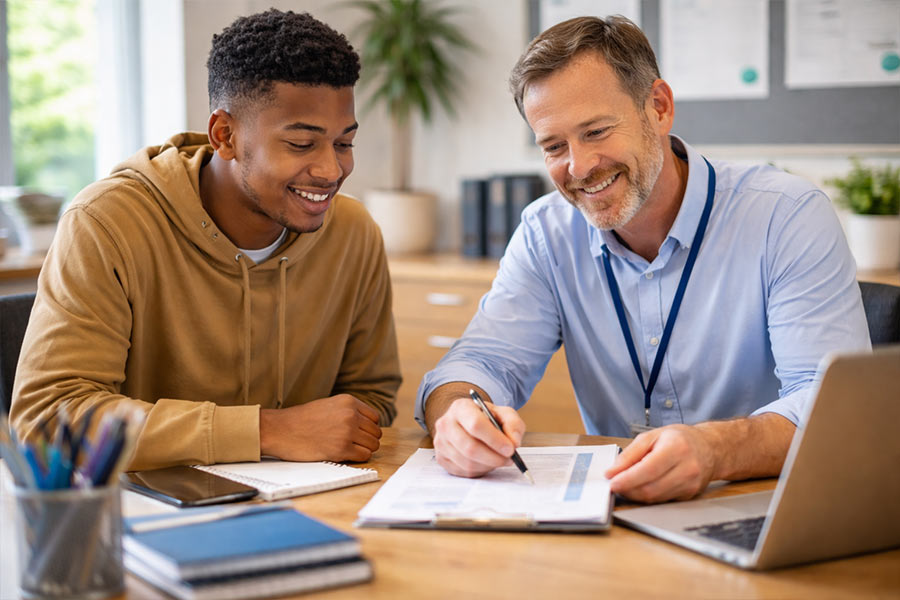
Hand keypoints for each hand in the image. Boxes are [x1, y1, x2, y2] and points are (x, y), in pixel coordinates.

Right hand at [259, 394, 381, 461]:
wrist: (280, 429)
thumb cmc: (301, 420)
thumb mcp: (328, 405)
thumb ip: (347, 412)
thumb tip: (366, 425)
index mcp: (348, 401)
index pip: (374, 418)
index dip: (367, 428)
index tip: (358, 433)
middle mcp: (350, 415)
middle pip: (375, 432)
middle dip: (366, 440)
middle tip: (352, 444)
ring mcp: (347, 432)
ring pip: (373, 444)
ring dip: (363, 449)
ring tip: (348, 449)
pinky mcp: (342, 448)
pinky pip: (364, 455)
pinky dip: (358, 458)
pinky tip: (344, 455)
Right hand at [432, 396, 525, 477]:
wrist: (468, 422)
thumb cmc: (486, 418)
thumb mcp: (503, 414)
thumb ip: (513, 424)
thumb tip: (514, 442)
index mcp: (461, 408)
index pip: (475, 425)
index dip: (494, 440)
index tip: (510, 448)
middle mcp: (446, 424)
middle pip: (470, 447)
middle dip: (494, 457)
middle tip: (509, 459)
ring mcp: (441, 442)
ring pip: (467, 462)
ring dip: (489, 465)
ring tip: (499, 459)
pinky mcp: (441, 458)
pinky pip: (463, 471)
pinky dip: (480, 470)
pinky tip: (487, 462)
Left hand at [604, 424, 716, 502]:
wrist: (710, 448)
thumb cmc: (680, 439)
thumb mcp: (651, 436)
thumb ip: (630, 454)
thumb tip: (612, 471)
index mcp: (677, 448)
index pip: (648, 470)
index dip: (627, 479)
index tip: (611, 482)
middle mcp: (687, 468)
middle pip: (651, 488)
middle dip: (628, 489)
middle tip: (615, 484)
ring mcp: (690, 484)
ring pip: (655, 498)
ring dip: (635, 494)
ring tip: (625, 485)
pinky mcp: (689, 496)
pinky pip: (662, 500)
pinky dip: (647, 496)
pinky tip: (641, 487)